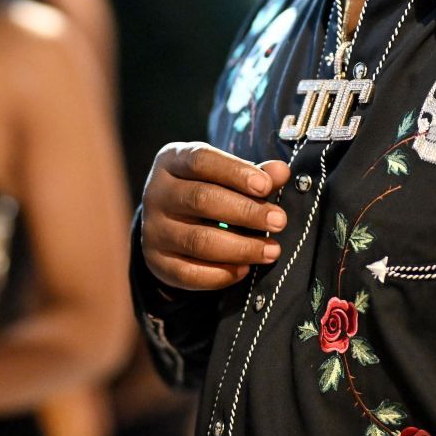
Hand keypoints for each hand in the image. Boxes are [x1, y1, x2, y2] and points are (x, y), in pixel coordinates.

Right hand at [140, 142, 290, 290]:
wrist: (168, 222)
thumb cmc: (205, 189)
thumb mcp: (226, 175)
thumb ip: (254, 175)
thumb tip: (282, 172)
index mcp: (172, 161)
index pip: (201, 161)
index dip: (235, 172)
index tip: (267, 186)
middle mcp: (157, 193)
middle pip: (201, 199)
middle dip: (246, 212)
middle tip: (279, 221)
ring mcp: (153, 229)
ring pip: (197, 240)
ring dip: (241, 247)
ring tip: (271, 250)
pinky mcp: (157, 262)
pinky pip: (189, 274)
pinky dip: (221, 274)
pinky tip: (244, 270)